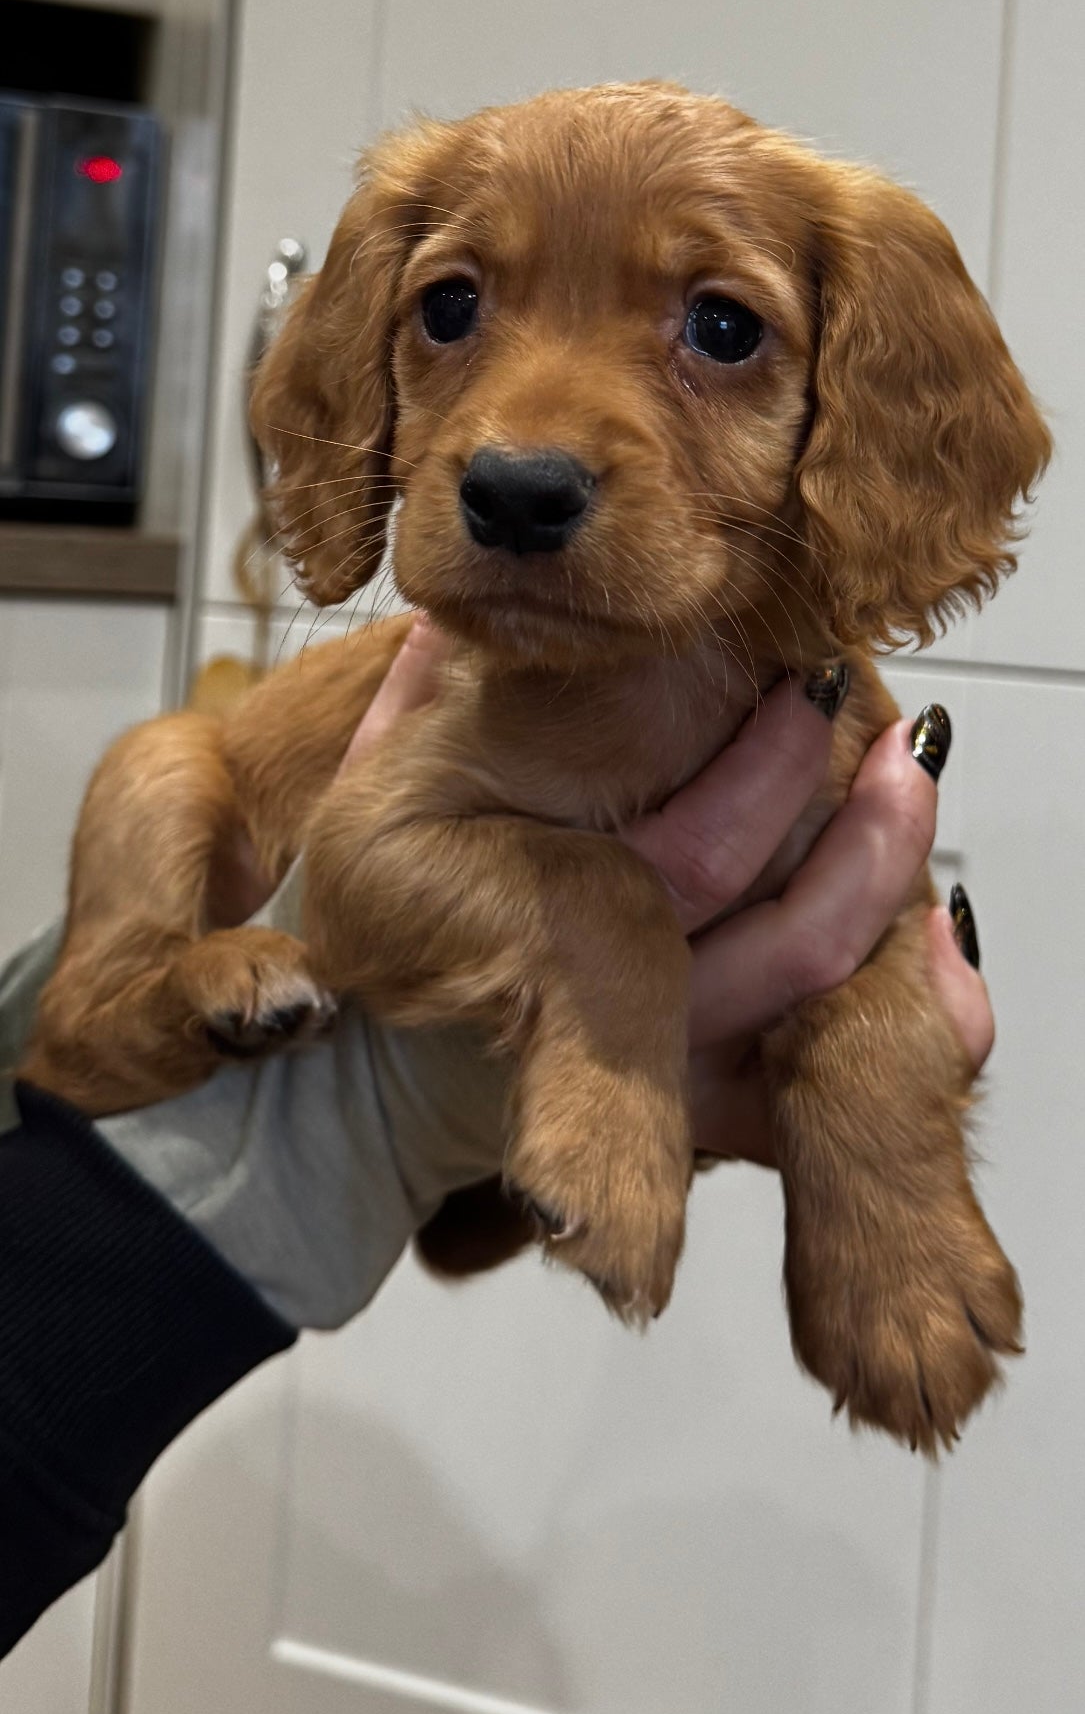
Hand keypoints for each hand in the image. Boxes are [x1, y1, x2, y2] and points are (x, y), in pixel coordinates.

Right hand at [356, 621, 992, 1170]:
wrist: (360, 1079)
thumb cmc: (368, 945)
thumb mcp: (368, 817)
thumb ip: (420, 711)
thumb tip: (449, 613)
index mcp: (559, 933)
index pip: (699, 860)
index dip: (770, 772)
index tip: (812, 683)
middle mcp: (630, 1012)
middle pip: (786, 938)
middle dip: (858, 833)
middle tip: (888, 727)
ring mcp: (671, 1067)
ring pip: (809, 990)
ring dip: (880, 883)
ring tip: (909, 777)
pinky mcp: (696, 1101)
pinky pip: (811, 1070)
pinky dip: (889, 1002)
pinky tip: (930, 927)